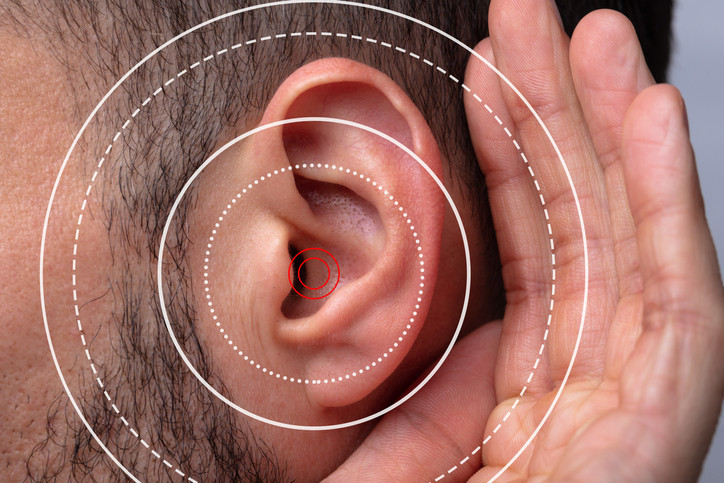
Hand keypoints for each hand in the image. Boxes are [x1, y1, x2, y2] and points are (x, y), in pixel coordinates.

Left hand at [327, 0, 723, 480]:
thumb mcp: (380, 434)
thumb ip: (399, 358)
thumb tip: (376, 268)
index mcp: (515, 392)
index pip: (526, 248)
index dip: (511, 153)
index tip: (491, 72)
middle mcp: (583, 388)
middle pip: (581, 230)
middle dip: (563, 114)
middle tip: (540, 16)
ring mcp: (630, 404)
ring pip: (631, 241)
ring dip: (615, 129)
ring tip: (596, 34)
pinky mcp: (665, 424)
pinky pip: (676, 293)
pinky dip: (668, 199)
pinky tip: (649, 113)